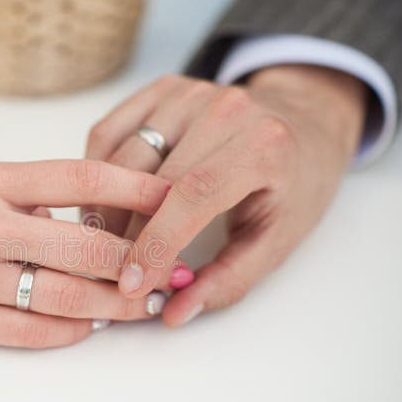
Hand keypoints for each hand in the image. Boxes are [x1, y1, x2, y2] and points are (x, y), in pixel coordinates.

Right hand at [0, 160, 170, 347]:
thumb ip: (28, 195)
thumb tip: (92, 218)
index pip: (83, 175)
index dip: (139, 185)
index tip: (177, 197)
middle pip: (87, 244)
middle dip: (140, 261)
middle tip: (170, 269)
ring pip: (67, 297)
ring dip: (116, 304)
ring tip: (142, 304)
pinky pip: (30, 333)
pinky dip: (70, 332)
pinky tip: (89, 327)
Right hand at [85, 65, 366, 325]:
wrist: (303, 123)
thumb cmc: (293, 185)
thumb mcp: (277, 240)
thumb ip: (228, 280)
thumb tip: (173, 312)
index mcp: (264, 145)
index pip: (194, 195)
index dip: (157, 242)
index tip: (132, 283)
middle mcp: (224, 107)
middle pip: (149, 175)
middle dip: (123, 231)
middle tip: (113, 271)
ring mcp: (189, 92)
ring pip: (120, 154)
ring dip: (103, 204)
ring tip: (105, 241)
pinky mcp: (162, 88)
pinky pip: (109, 130)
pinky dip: (98, 170)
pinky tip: (109, 201)